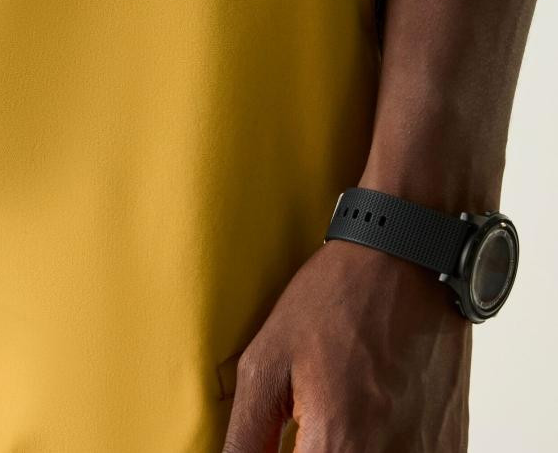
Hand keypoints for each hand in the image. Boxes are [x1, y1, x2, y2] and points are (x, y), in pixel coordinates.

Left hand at [222, 239, 471, 451]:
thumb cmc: (336, 299)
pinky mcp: (449, 447)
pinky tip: (363, 420)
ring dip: (343, 449)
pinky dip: (378, 448)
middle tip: (302, 428)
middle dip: (312, 451)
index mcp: (340, 444)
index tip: (282, 443)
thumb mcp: (268, 360)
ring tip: (332, 412)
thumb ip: (247, 436)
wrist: (407, 262)